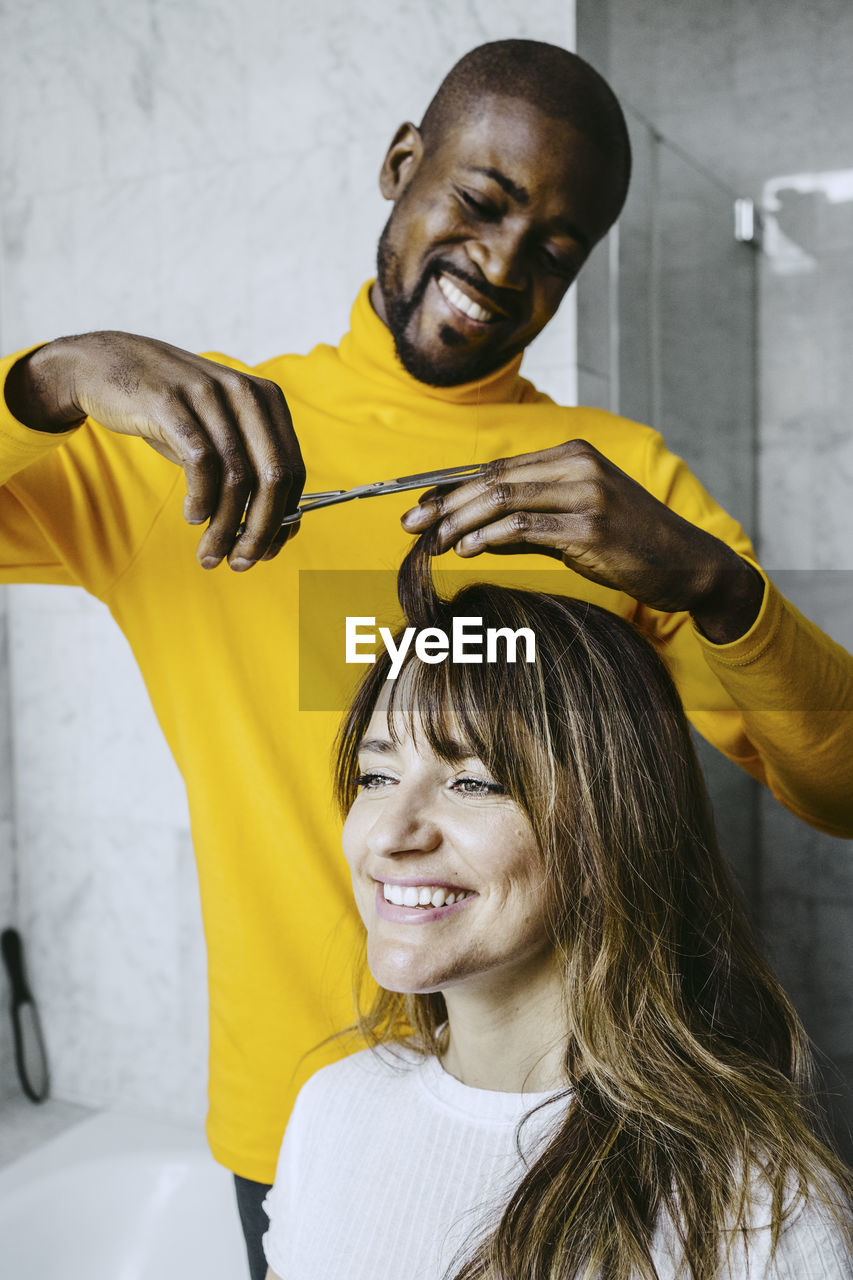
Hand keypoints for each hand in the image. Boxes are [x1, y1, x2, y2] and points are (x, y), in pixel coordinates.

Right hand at [6, 333, 304, 569]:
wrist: (109, 366)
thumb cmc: (171, 411)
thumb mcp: (218, 432)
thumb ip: (248, 469)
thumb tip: (275, 529)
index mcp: (267, 400)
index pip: (293, 470)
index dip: (285, 518)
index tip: (268, 551)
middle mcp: (245, 393)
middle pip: (272, 478)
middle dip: (260, 530)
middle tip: (242, 563)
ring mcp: (209, 395)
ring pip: (236, 478)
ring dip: (224, 526)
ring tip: (210, 553)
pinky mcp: (171, 403)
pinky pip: (200, 462)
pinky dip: (201, 499)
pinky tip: (193, 517)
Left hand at [401, 439, 763, 641]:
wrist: (687, 563)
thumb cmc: (629, 542)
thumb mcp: (576, 519)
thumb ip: (527, 519)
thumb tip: (471, 531)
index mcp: (571, 454)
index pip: (496, 468)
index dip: (450, 488)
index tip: (418, 509)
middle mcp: (577, 464)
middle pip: (491, 479)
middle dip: (443, 503)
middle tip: (410, 526)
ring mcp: (586, 493)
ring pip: (502, 498)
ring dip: (459, 521)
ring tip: (434, 542)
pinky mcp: (590, 525)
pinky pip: (524, 526)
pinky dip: (488, 537)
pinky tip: (467, 549)